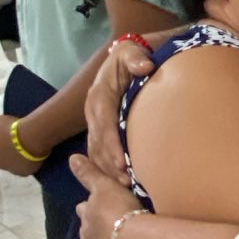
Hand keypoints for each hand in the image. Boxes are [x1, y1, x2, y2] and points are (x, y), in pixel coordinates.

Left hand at [0, 113, 38, 176]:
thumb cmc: (10, 129)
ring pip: (12, 165)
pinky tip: (32, 155)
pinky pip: (24, 168)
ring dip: (16, 159)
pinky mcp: (23, 173)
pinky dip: (26, 164)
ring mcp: (10, 170)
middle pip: (1, 158)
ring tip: (26, 148)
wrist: (29, 138)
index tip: (6, 136)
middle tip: (16, 142)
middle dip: (6, 153)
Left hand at [71, 153, 141, 238]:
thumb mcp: (105, 185)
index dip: (89, 208)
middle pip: (86, 231)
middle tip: (106, 227)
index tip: (96, 207)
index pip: (84, 209)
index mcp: (88, 214)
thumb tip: (71, 157)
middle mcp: (87, 236)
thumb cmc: (120, 210)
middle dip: (92, 230)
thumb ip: (88, 173)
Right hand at [85, 42, 154, 184]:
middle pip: (98, 142)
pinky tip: (120, 182)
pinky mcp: (100, 128)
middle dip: (109, 165)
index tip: (122, 163)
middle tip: (125, 183)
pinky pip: (98, 151)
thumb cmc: (135, 55)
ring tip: (124, 187)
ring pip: (96, 150)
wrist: (131, 57)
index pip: (104, 123)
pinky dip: (106, 167)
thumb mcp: (133, 51)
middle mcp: (93, 110)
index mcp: (100, 95)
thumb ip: (136, 58)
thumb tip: (145, 66)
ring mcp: (95, 120)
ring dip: (107, 170)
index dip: (112, 144)